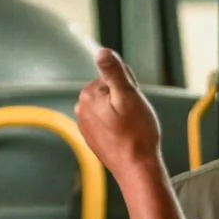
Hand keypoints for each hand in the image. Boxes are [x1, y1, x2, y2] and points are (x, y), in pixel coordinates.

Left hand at [75, 48, 162, 179]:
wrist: (136, 168)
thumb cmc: (136, 133)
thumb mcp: (128, 95)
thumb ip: (114, 71)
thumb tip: (101, 51)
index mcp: (88, 94)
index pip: (113, 76)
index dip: (128, 88)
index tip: (132, 104)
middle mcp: (81, 108)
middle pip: (110, 91)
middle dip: (124, 99)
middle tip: (134, 116)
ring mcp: (85, 124)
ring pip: (110, 107)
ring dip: (122, 113)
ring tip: (130, 128)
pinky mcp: (92, 137)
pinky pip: (107, 122)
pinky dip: (117, 126)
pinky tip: (125, 136)